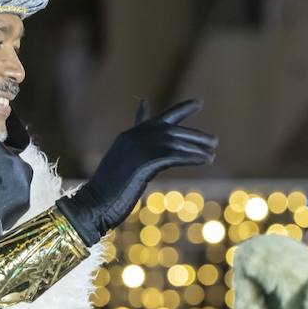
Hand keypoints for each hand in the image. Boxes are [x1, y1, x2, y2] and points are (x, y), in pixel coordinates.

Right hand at [56, 99, 216, 243]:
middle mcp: (132, 138)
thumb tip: (152, 161)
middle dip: (194, 134)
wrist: (93, 204)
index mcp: (127, 138)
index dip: (179, 111)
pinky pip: (173, 155)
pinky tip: (206, 160)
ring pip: (173, 140)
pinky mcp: (143, 162)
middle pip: (170, 129)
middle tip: (214, 140)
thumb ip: (140, 160)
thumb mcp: (125, 171)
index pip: (156, 119)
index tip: (198, 104)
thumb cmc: (107, 195)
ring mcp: (136, 148)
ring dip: (196, 146)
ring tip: (213, 152)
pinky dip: (191, 157)